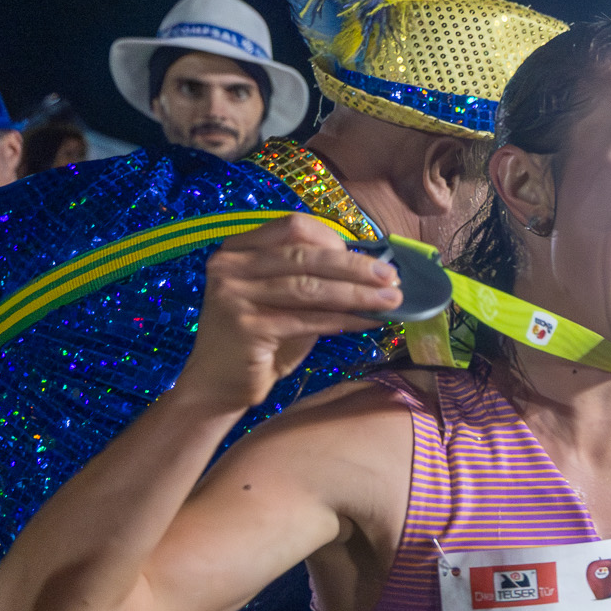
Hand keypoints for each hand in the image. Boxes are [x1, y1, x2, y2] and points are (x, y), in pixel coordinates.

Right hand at [177, 214, 399, 414]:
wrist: (218, 383)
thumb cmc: (259, 340)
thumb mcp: (284, 300)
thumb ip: (314, 279)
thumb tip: (370, 270)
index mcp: (238, 248)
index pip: (293, 227)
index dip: (336, 240)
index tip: (372, 258)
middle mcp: (230, 265)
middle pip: (305, 255)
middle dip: (355, 266)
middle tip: (392, 277)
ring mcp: (233, 294)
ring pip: (309, 287)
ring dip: (357, 294)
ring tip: (391, 300)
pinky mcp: (245, 325)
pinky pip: (308, 319)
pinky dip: (344, 319)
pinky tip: (369, 322)